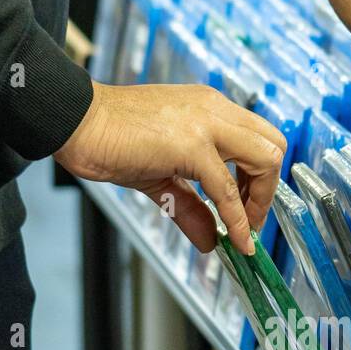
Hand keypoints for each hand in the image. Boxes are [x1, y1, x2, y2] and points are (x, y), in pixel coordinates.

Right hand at [55, 82, 286, 253]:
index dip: (260, 176)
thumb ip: (190, 206)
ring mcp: (206, 124)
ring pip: (265, 158)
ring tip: (244, 230)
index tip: (247, 206)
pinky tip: (235, 241)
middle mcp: (214, 110)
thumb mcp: (160, 175)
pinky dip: (237, 220)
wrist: (77, 121)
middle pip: (274, 143)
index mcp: (209, 107)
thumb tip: (210, 242)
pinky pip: (227, 189)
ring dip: (261, 200)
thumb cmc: (111, 138)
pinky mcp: (192, 146)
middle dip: (268, 187)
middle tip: (250, 218)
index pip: (258, 136)